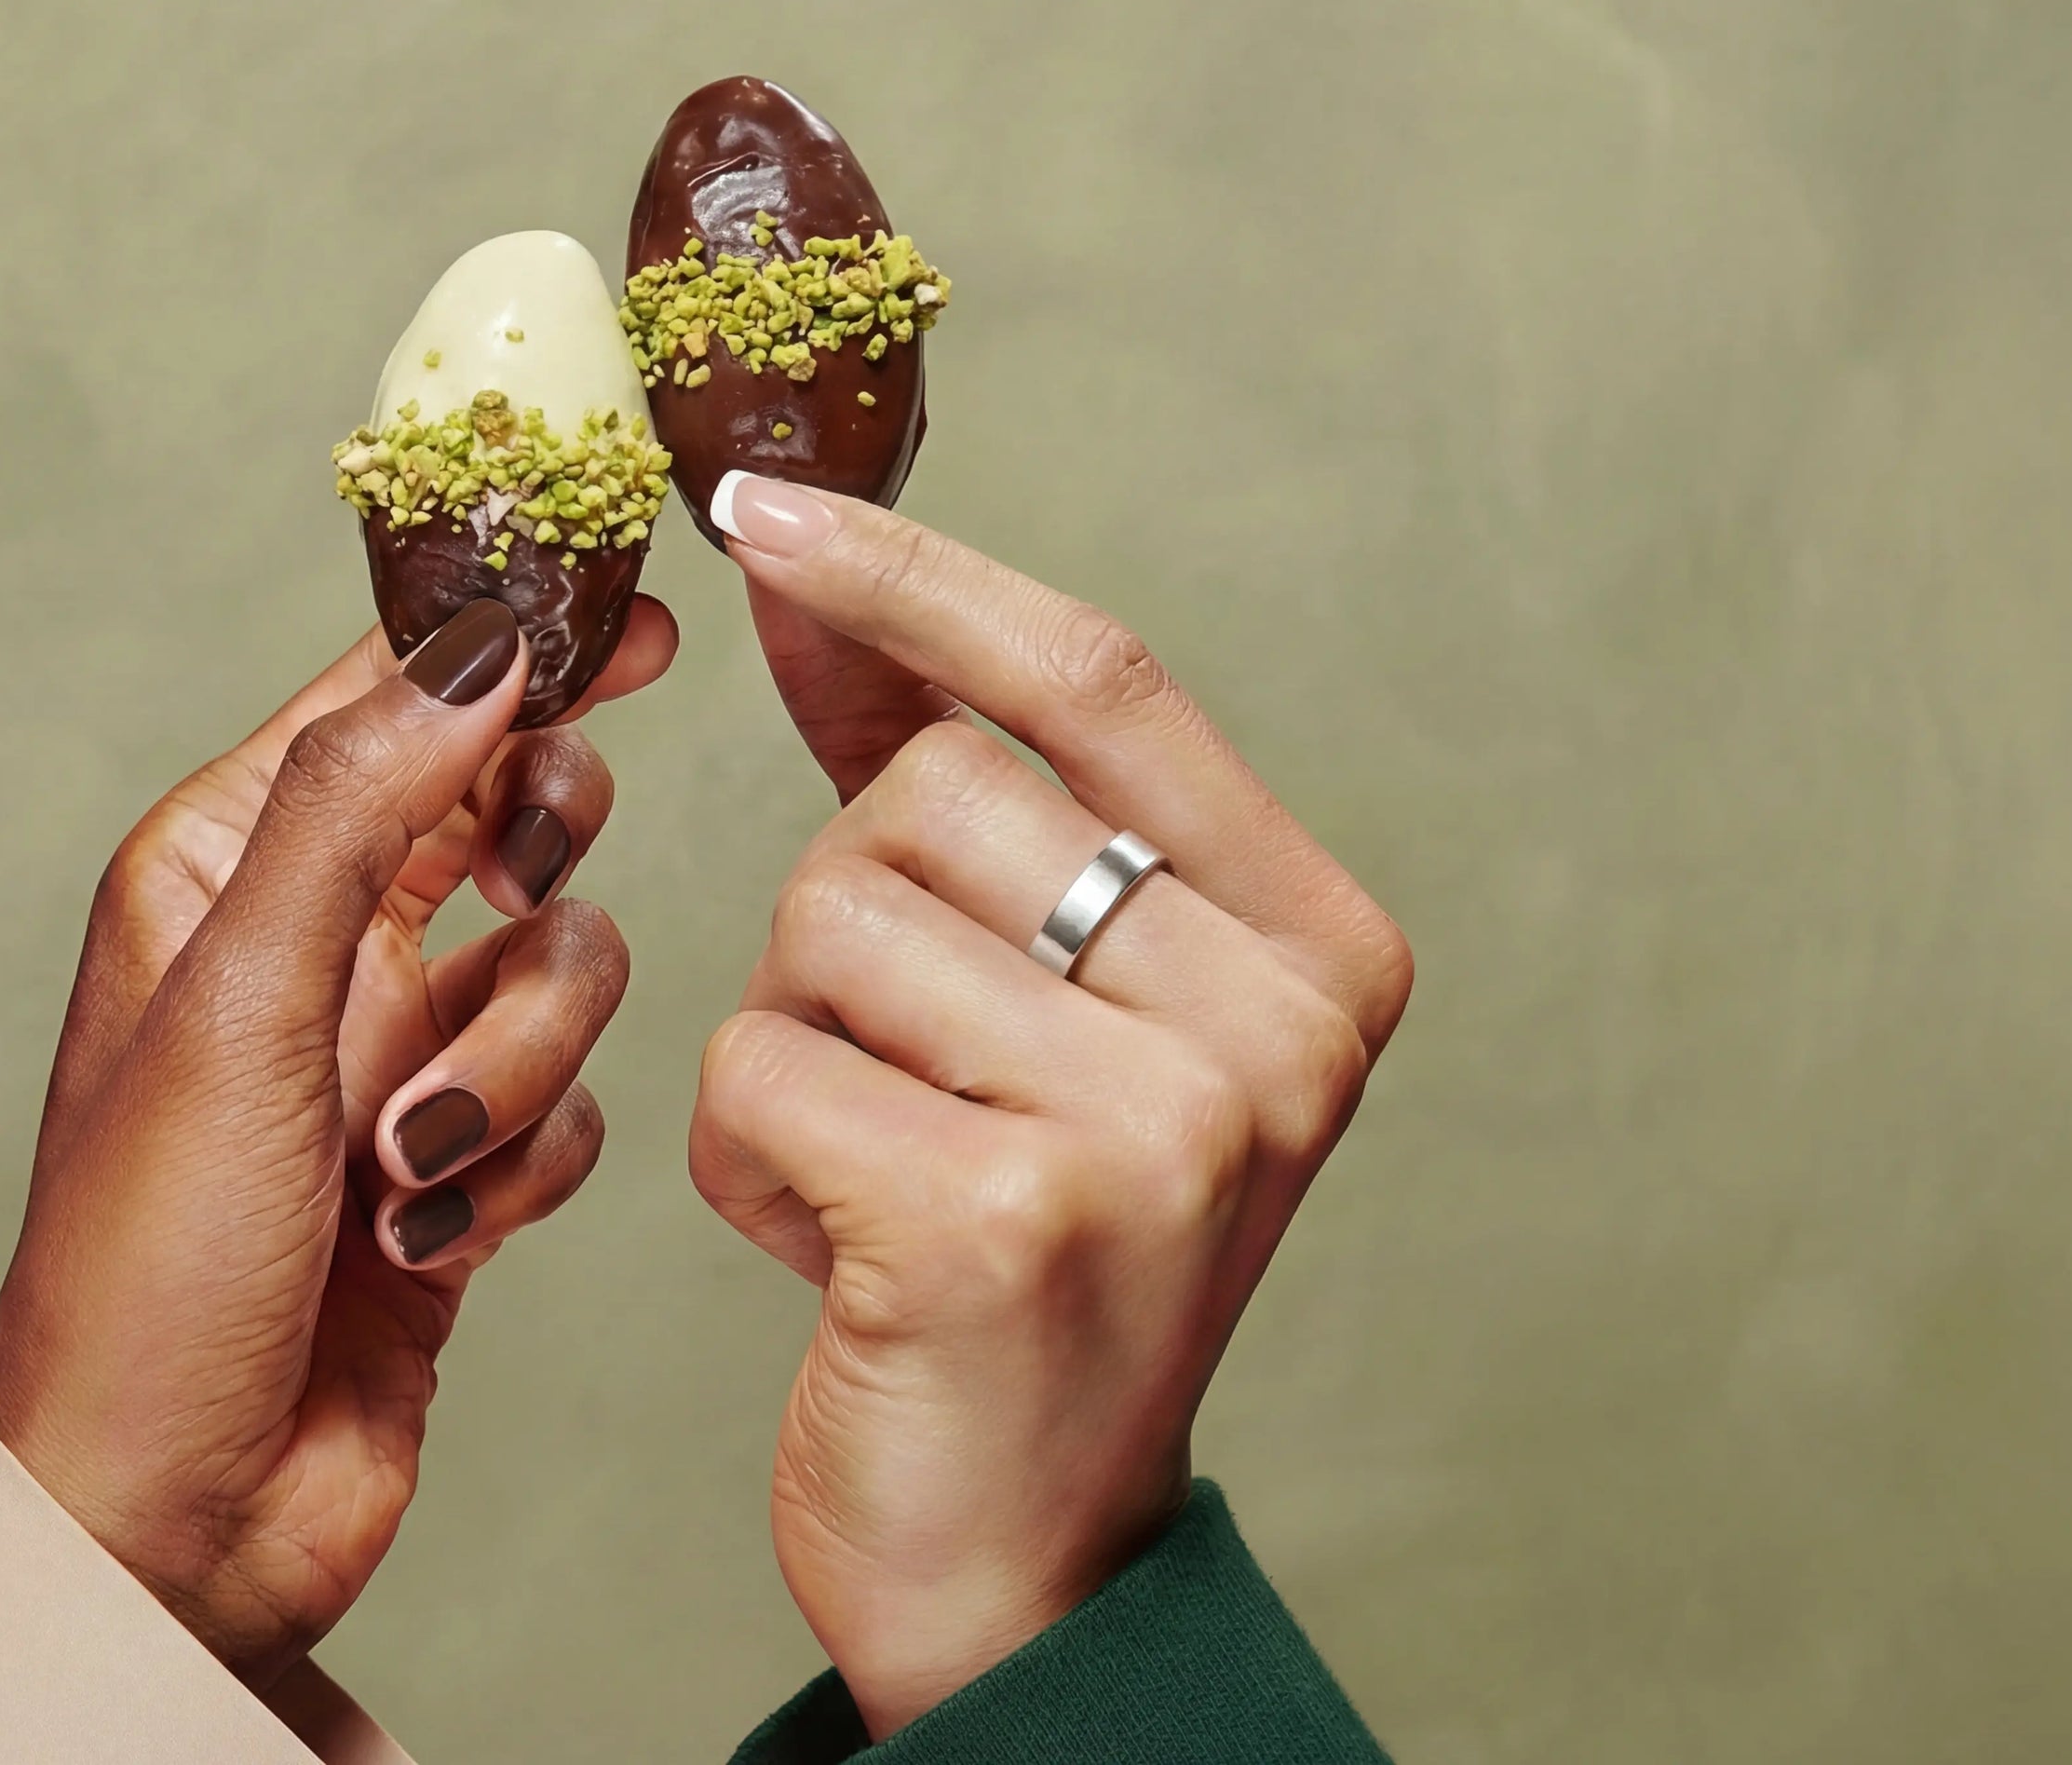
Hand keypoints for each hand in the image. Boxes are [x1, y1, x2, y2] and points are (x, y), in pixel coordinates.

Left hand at [0, 595, 673, 1684]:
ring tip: (408, 1161)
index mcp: (224, 867)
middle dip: (536, 859)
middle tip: (524, 879)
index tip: (635, 613)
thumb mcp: (241, 1002)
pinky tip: (424, 1240)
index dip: (514, 643)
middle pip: (504, 809)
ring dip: (511, 1068)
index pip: (391, 698)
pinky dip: (516, 1172)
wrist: (169, 1517)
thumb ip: (362, 806)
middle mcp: (313, 945)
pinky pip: (568, 1108)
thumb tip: (478, 642)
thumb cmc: (147, 1267)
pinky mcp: (457, 1170)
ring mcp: (390, 1059)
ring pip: (563, 966)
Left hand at [693, 476, 1412, 1734]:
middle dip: (846, 914)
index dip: (912, 574)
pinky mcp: (1002, 1219)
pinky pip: (759, 1060)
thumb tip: (819, 569)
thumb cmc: (1017, 1257)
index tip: (755, 502)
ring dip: (794, 1041)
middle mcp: (1275, 1026)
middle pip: (931, 792)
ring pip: (826, 915)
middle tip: (907, 1079)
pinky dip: (748, 1155)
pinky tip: (836, 1256)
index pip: (1098, 676)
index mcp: (1324, 948)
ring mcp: (1154, 1124)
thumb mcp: (1057, 1010)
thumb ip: (977, 794)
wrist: (1025, 1569)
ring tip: (879, 1172)